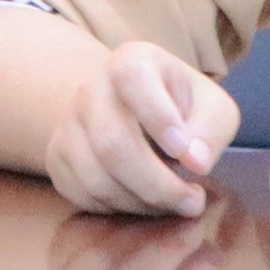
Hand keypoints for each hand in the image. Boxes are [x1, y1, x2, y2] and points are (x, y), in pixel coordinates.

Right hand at [45, 39, 240, 215]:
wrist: (131, 111)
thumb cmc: (181, 108)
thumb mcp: (212, 108)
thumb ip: (211, 129)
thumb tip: (195, 161)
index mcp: (132, 61)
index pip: (132, 77)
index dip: (157, 116)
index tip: (184, 151)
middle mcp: (91, 89)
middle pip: (111, 142)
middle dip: (156, 183)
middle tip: (192, 201)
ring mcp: (68, 124)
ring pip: (95, 176)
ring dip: (141, 201)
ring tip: (174, 202)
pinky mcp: (56, 158)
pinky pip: (82, 194)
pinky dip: (119, 208)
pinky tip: (145, 201)